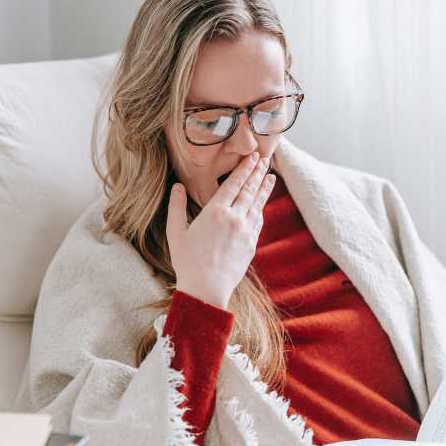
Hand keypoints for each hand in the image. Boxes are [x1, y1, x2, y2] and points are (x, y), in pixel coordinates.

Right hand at [166, 152, 275, 309]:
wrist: (206, 288)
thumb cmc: (187, 261)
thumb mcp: (175, 232)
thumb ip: (176, 206)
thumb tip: (176, 186)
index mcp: (214, 211)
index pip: (234, 183)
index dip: (244, 168)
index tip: (253, 156)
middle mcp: (233, 218)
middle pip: (249, 190)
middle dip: (257, 172)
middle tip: (265, 159)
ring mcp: (245, 231)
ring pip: (257, 204)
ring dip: (264, 188)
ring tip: (270, 176)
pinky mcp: (251, 245)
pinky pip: (258, 222)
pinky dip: (261, 209)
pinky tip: (261, 204)